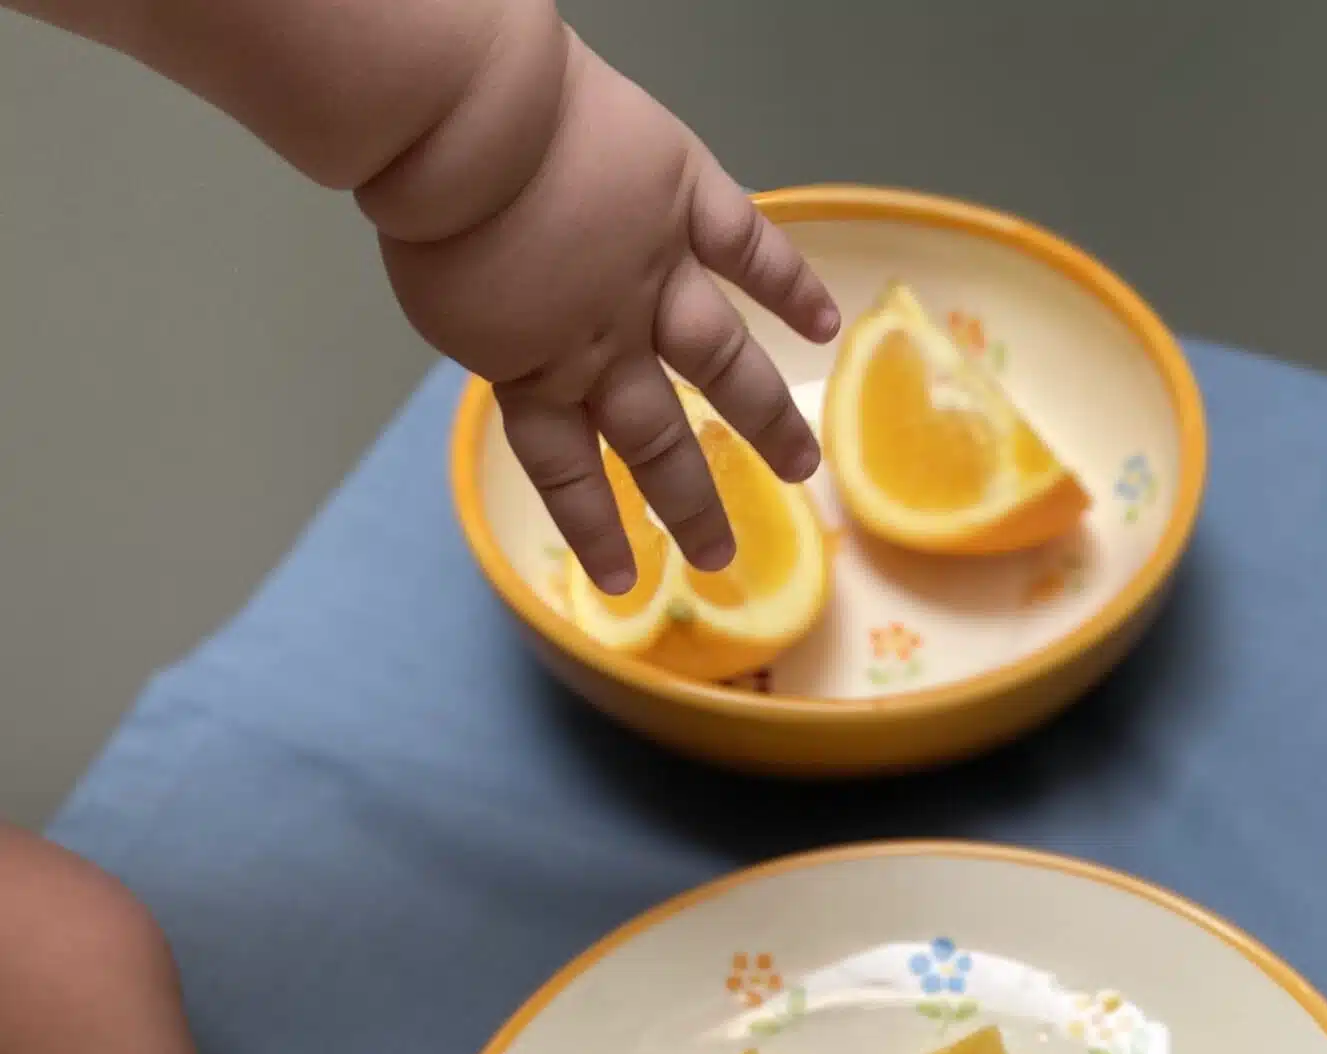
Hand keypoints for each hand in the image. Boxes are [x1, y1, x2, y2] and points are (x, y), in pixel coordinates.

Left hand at [375, 35, 838, 589]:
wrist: (462, 125)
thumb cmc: (431, 202)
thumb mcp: (444, 296)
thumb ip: (493, 327)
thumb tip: (514, 336)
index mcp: (538, 368)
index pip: (570, 471)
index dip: (595, 528)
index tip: (623, 582)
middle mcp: (607, 339)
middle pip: (657, 438)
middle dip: (692, 502)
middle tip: (723, 555)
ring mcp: (654, 273)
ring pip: (720, 362)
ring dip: (764, 418)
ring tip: (801, 468)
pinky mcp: (682, 202)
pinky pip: (747, 249)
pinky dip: (787, 285)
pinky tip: (823, 325)